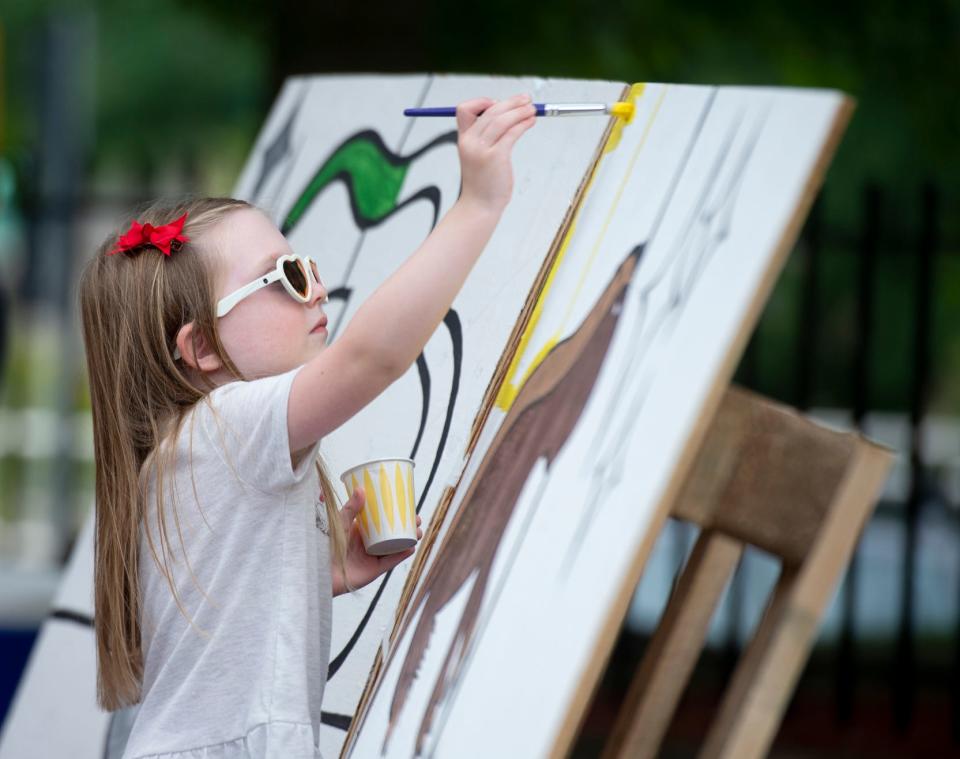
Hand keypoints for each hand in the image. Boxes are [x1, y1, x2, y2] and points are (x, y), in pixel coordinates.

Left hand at [331, 486, 423, 595]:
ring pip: (396, 547)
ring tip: (418, 532)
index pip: (383, 521)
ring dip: (409, 539)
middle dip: (408, 526)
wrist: (320, 570)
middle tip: (417, 519)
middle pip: (393, 534)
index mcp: (362, 531)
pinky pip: (391, 562)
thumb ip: (350, 508)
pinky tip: (411, 547)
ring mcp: (372, 557)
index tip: (408, 505)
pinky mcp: (374, 570)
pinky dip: (402, 555)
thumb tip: (361, 488)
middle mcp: (370, 544)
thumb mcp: (339, 522)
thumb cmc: (325, 545)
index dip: (396, 514)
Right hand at [455, 93, 536, 214]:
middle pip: (490, 110)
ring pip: (502, 119)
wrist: (479, 206)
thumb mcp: (476, 156)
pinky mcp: (496, 157)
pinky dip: (523, 124)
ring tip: (533, 109)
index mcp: (463, 139)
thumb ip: (484, 138)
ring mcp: (482, 149)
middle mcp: (470, 141)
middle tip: (527, 99)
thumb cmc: (482, 183)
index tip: (498, 104)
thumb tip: (506, 116)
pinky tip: (530, 122)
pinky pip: (512, 133)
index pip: (464, 109)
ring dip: (520, 111)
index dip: (481, 102)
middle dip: (511, 102)